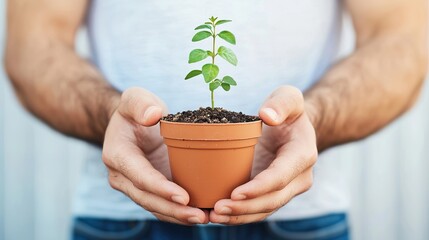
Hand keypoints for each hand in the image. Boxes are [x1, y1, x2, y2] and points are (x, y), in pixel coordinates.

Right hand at [102, 87, 208, 224]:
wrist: (132, 123)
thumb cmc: (136, 109)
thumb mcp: (135, 97)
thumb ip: (140, 103)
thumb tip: (152, 115)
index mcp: (118, 155)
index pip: (140, 176)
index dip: (161, 188)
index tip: (184, 197)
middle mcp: (123, 177)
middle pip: (148, 199)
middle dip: (173, 210)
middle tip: (200, 216)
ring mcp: (136, 186)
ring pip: (156, 207)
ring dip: (179, 216)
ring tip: (205, 218)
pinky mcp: (150, 189)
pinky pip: (164, 205)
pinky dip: (180, 213)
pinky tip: (202, 214)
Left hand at [210, 86, 317, 224]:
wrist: (294, 128)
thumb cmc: (288, 111)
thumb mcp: (289, 97)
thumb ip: (282, 102)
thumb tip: (267, 115)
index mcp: (302, 155)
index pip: (281, 176)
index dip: (259, 187)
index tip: (235, 193)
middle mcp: (299, 178)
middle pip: (272, 200)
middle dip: (245, 208)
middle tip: (217, 209)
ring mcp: (287, 189)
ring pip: (264, 210)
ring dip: (239, 216)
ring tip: (214, 217)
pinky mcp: (274, 194)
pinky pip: (258, 209)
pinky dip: (239, 215)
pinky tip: (218, 216)